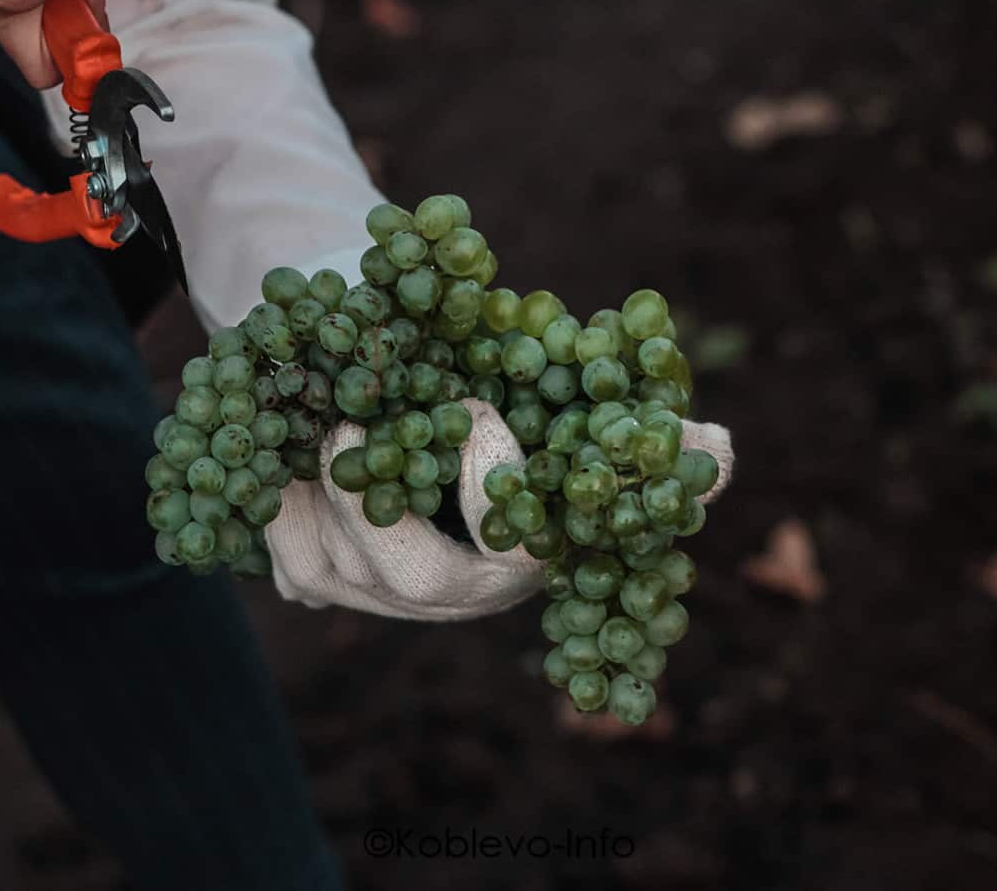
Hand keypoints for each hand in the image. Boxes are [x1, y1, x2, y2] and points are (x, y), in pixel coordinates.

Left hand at [266, 399, 734, 621]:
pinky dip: (276, 509)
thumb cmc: (493, 402)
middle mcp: (454, 590)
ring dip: (316, 493)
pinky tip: (279, 460)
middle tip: (353, 423)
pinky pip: (287, 559)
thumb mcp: (560, 406)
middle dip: (377, 506)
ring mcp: (381, 595)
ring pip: (338, 565)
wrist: (402, 406)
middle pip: (411, 575)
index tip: (477, 407)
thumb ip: (636, 433)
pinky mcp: (321, 583)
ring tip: (313, 420)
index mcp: (520, 554)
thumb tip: (720, 449)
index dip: (491, 484)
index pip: (516, 546)